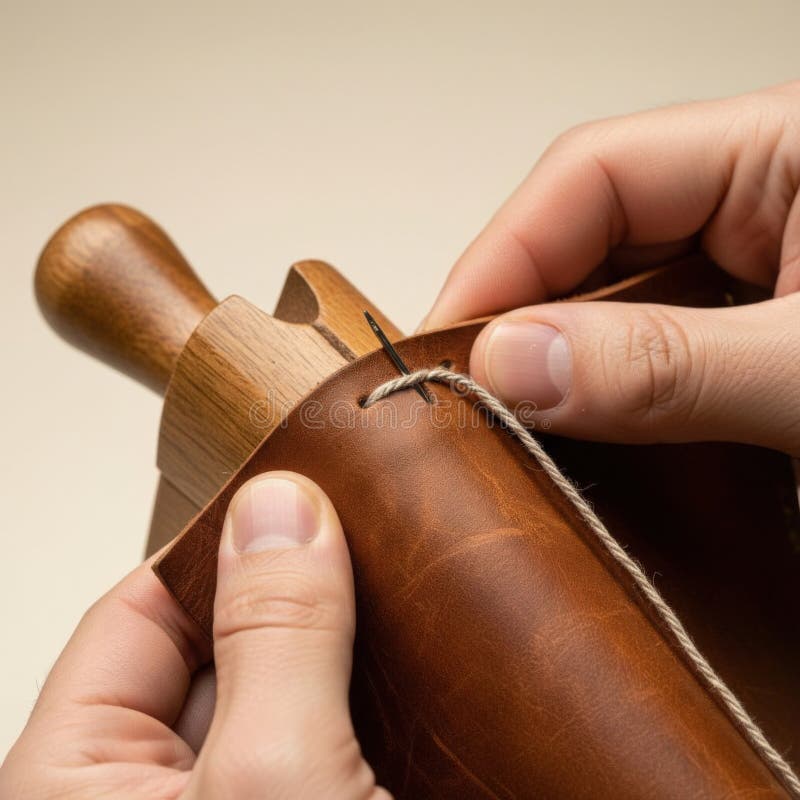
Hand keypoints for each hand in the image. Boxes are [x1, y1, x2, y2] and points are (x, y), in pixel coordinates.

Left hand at [0, 472, 389, 799]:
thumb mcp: (278, 780)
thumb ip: (275, 636)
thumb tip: (280, 509)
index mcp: (77, 787)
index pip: (136, 613)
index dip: (216, 546)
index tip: (296, 495)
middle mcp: (147, 789)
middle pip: (217, 643)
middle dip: (292, 595)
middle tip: (363, 539)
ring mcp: (234, 797)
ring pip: (281, 683)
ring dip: (341, 643)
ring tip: (400, 600)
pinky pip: (325, 726)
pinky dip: (368, 693)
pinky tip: (415, 668)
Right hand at [423, 82, 799, 456]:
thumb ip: (669, 364)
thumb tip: (514, 364)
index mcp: (783, 147)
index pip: (593, 174)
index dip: (502, 260)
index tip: (446, 347)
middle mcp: (760, 197)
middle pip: (592, 235)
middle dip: (525, 319)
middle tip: (473, 398)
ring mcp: (758, 265)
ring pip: (618, 297)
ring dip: (564, 362)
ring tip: (518, 423)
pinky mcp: (756, 331)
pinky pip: (654, 345)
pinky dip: (611, 390)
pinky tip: (586, 430)